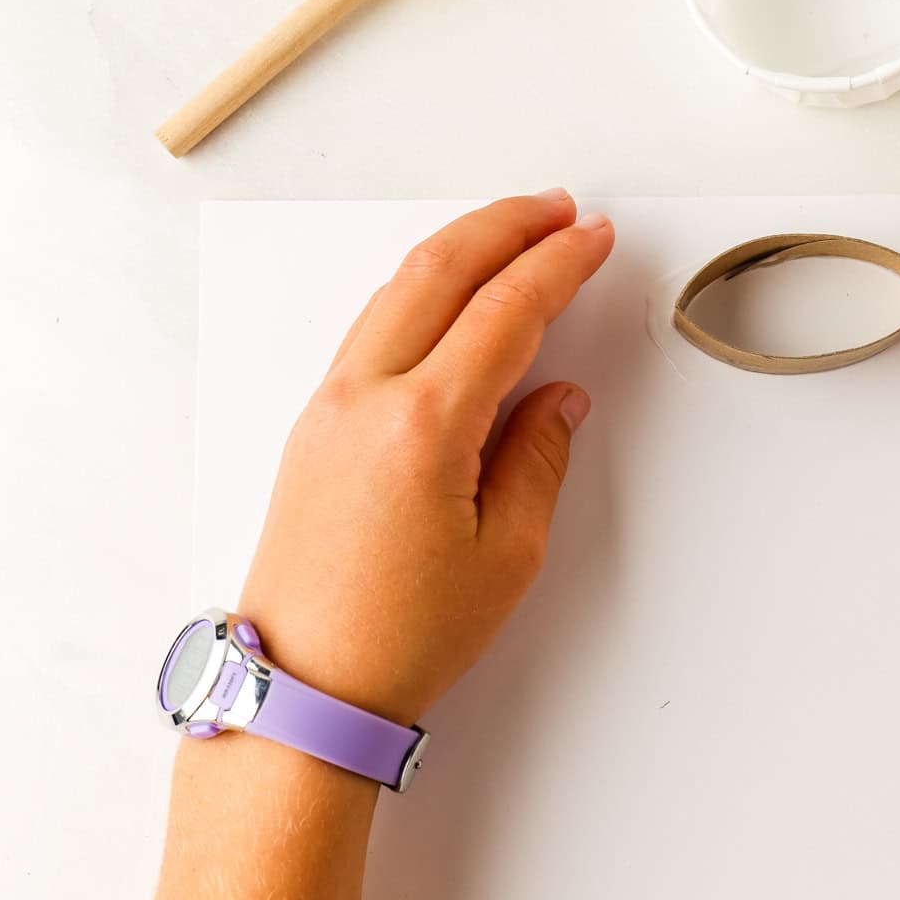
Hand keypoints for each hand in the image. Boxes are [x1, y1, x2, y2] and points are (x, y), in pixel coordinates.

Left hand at [239, 191, 613, 724]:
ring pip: (397, 291)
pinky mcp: (313, 427)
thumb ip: (536, 459)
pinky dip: (419, 291)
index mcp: (424, 425)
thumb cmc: (401, 636)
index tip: (593, 237)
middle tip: (559, 211)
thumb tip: (556, 400)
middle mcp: (366, 399)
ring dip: (459, 251)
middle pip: (439, 271)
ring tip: (512, 237)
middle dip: (505, 227)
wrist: (306, 687)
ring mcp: (329, 407)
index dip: (558, 265)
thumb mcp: (506, 555)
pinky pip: (372, 329)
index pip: (505, 311)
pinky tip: (450, 298)